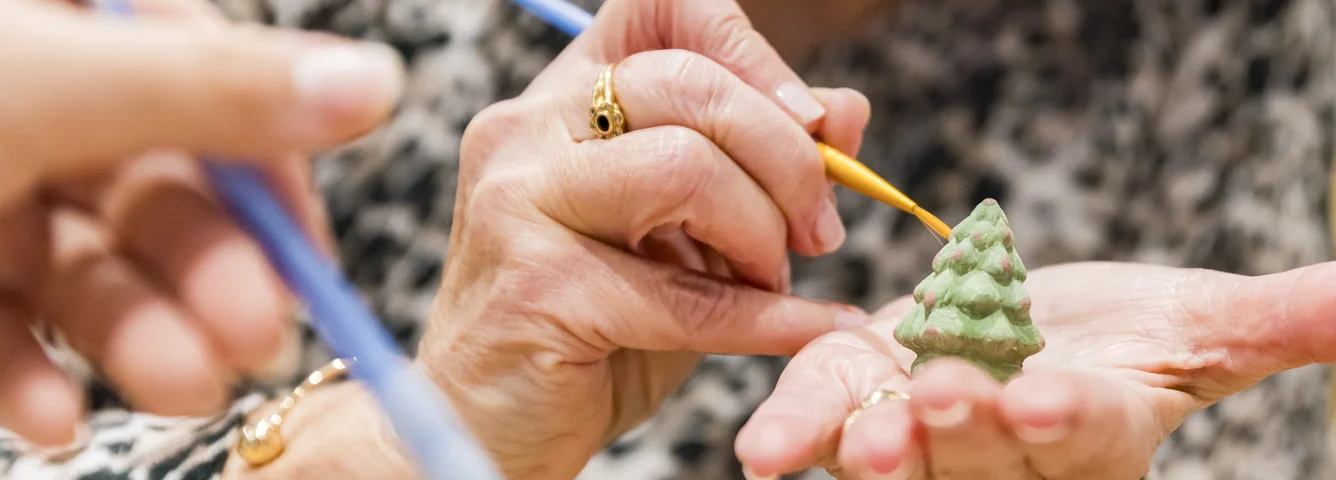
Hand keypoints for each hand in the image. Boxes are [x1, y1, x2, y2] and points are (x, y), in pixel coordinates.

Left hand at [0, 0, 400, 445]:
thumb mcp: (39, 82)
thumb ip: (210, 93)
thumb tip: (367, 83)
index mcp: (62, 11)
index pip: (205, 82)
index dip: (266, 180)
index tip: (310, 259)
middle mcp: (14, 88)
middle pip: (146, 192)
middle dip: (203, 278)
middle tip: (252, 343)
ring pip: (72, 268)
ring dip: (130, 337)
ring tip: (176, 389)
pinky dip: (21, 375)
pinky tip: (57, 415)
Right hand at [407, 1, 877, 476]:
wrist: (491, 426)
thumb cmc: (594, 328)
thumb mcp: (687, 234)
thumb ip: (757, 165)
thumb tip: (845, 111)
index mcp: (565, 99)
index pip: (659, 10)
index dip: (749, 48)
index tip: (806, 121)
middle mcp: (528, 130)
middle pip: (689, 84)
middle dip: (785, 157)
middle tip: (816, 229)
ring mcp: (520, 201)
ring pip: (685, 167)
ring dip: (761, 232)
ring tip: (773, 279)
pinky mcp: (536, 287)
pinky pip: (683, 292)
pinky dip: (767, 318)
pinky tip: (811, 326)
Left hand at [736, 261, 1335, 478]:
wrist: (1007, 334)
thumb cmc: (1110, 338)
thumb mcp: (1205, 322)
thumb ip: (1300, 320)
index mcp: (1094, 429)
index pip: (1086, 431)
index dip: (1066, 420)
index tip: (1045, 401)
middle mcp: (1006, 454)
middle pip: (987, 449)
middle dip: (965, 433)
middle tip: (938, 402)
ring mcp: (925, 443)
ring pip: (902, 454)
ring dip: (875, 447)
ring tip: (861, 438)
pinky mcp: (854, 410)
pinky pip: (821, 426)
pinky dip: (791, 433)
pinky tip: (761, 453)